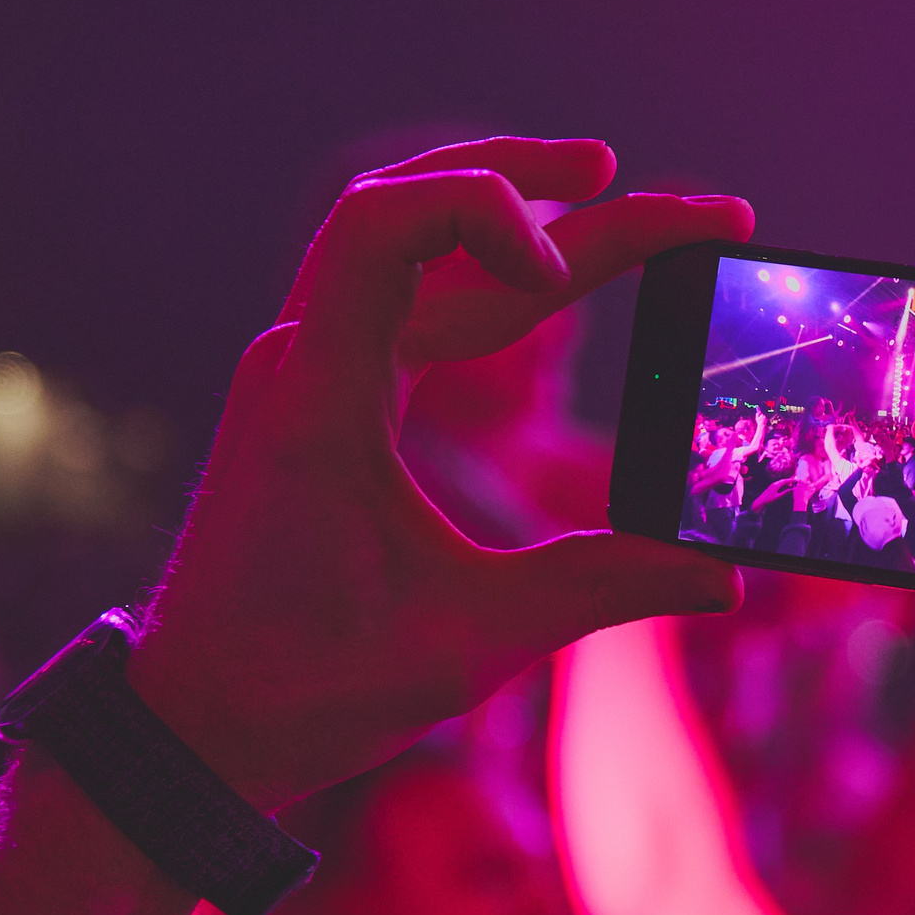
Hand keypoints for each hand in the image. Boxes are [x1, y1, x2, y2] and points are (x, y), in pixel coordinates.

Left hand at [130, 137, 750, 807]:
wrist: (192, 724)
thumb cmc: (306, 688)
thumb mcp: (470, 643)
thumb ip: (602, 587)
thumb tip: (722, 572)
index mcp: (321, 400)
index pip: (383, 228)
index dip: (487, 210)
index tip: (564, 266)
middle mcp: (305, 361)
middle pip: (418, 213)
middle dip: (545, 191)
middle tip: (670, 197)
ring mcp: (310, 372)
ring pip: (405, 239)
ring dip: (506, 206)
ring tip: (607, 189)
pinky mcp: (325, 397)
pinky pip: (404, 295)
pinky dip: (480, 267)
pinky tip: (546, 272)